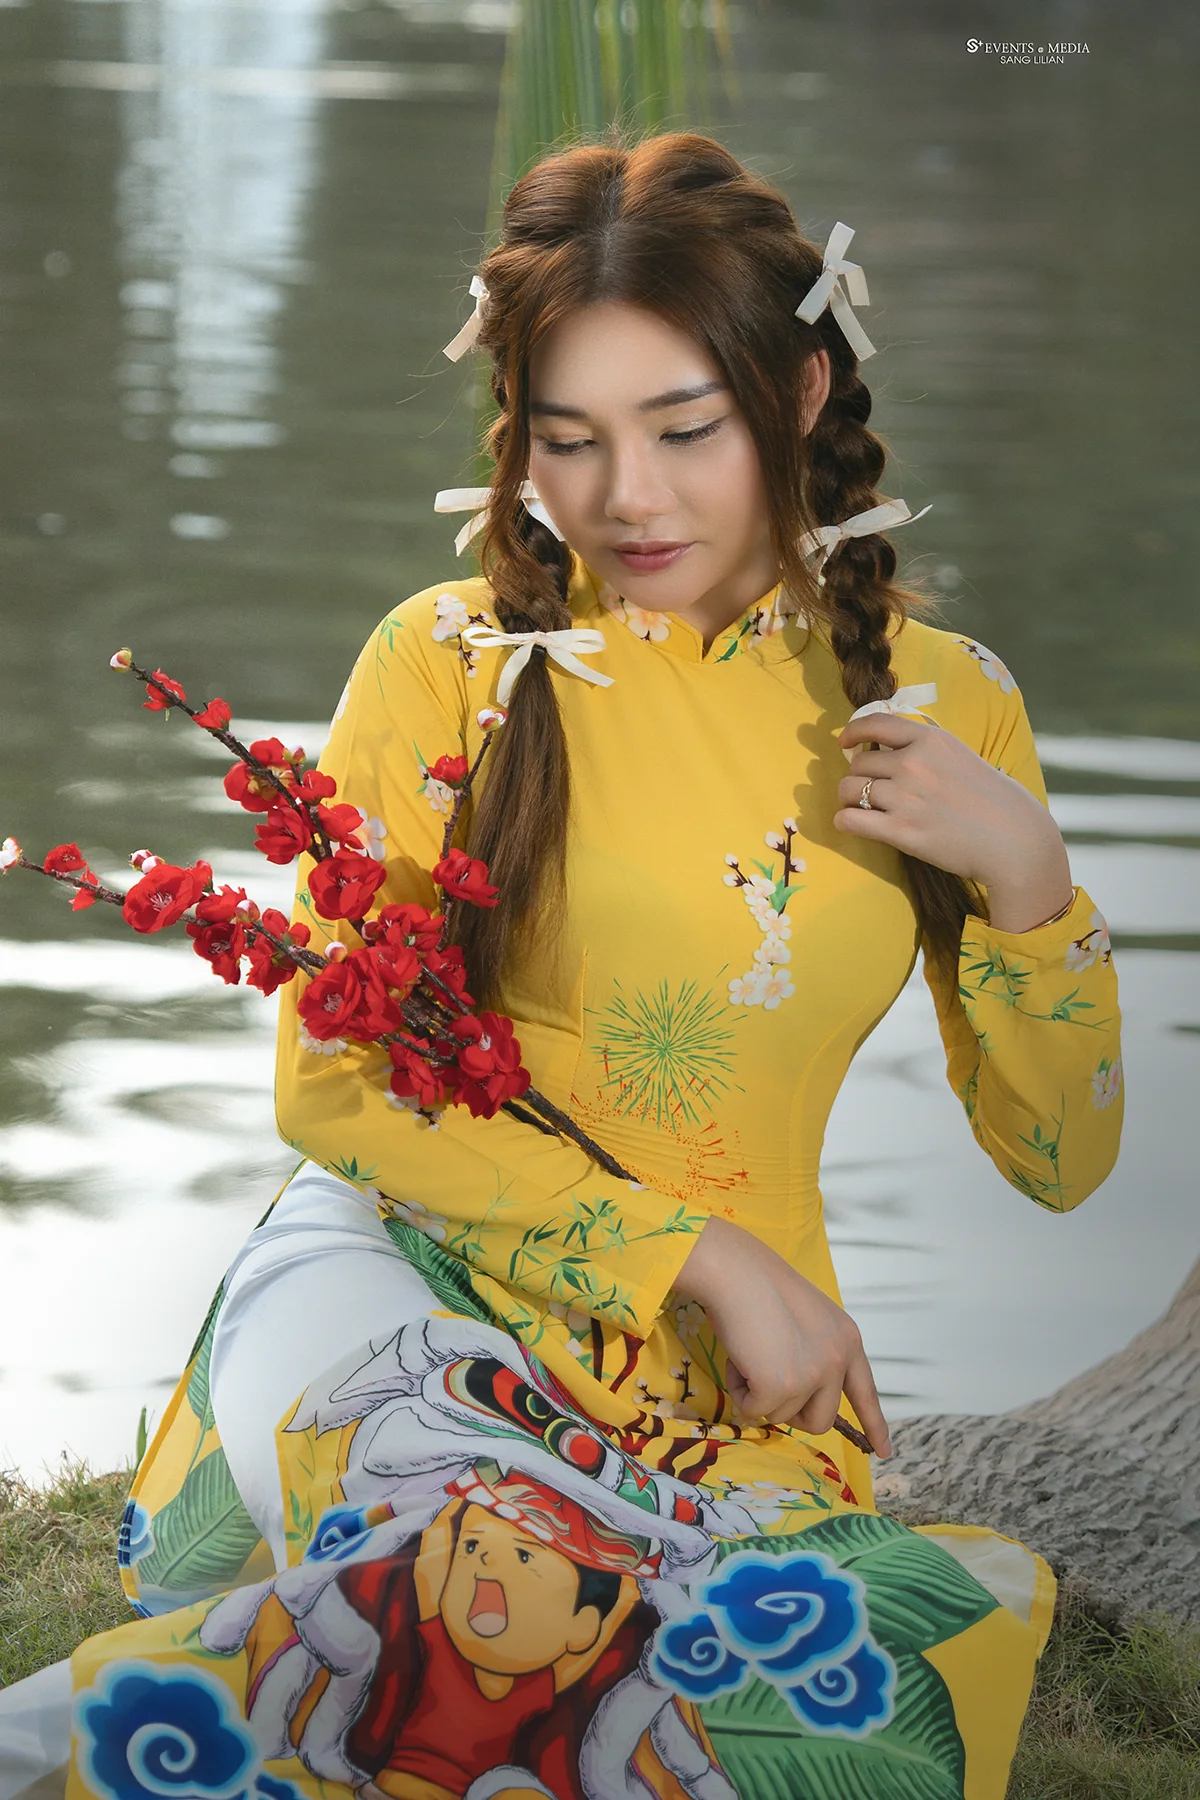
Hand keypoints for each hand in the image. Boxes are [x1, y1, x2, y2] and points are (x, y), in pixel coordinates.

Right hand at [674, 1216, 891, 1456]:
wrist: (736, 1271)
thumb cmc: (761, 1287)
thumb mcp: (808, 1321)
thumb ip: (816, 1355)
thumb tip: (802, 1397)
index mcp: (847, 1341)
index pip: (866, 1392)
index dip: (874, 1424)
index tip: (884, 1451)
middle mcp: (837, 1361)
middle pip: (820, 1420)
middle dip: (791, 1411)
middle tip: (768, 1382)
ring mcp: (812, 1375)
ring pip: (782, 1416)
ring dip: (759, 1394)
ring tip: (750, 1353)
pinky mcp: (780, 1386)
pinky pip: (754, 1411)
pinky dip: (740, 1392)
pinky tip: (739, 1359)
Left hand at [834, 712, 1073, 929]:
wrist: (1013, 839)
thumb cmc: (993, 800)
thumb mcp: (961, 757)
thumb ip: (926, 751)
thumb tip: (888, 752)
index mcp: (931, 740)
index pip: (876, 723)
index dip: (852, 732)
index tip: (844, 742)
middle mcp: (914, 763)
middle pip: (859, 763)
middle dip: (858, 776)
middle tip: (868, 790)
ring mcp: (906, 797)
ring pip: (848, 790)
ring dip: (848, 800)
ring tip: (859, 808)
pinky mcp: (901, 831)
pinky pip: (850, 820)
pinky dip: (844, 821)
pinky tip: (851, 823)